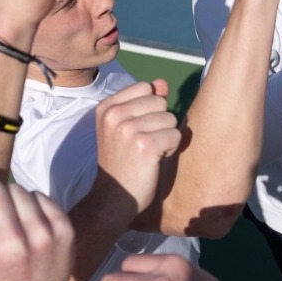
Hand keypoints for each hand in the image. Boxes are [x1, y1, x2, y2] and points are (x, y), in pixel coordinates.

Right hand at [94, 80, 178, 214]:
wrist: (113, 198)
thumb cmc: (122, 163)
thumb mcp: (126, 127)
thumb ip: (144, 102)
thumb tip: (161, 82)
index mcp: (106, 107)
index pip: (145, 88)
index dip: (149, 109)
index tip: (136, 131)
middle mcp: (114, 115)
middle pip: (160, 102)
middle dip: (159, 123)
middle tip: (142, 145)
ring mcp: (128, 129)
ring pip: (170, 118)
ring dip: (165, 137)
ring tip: (147, 153)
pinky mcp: (145, 145)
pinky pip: (175, 135)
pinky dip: (170, 149)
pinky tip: (153, 160)